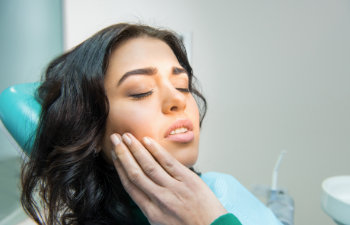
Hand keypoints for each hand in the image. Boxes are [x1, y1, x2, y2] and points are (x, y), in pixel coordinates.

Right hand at [110, 133, 226, 224]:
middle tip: (115, 139)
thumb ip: (151, 206)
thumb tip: (142, 189)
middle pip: (135, 173)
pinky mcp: (188, 180)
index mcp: (151, 212)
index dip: (120, 168)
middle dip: (123, 154)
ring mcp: (174, 189)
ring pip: (149, 166)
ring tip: (127, 136)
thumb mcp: (163, 223)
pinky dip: (156, 151)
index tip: (114, 156)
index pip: (130, 186)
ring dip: (135, 149)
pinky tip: (147, 141)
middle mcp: (159, 199)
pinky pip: (168, 162)